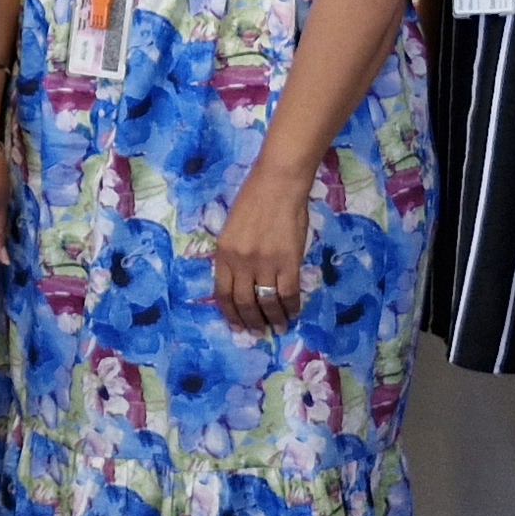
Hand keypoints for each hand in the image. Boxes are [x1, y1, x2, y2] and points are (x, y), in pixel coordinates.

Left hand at [209, 168, 310, 338]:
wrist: (279, 183)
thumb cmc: (254, 200)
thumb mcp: (231, 228)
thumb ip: (233, 255)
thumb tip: (241, 282)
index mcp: (223, 253)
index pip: (222, 293)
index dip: (230, 314)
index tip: (237, 325)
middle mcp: (241, 262)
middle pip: (243, 302)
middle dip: (250, 322)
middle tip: (258, 332)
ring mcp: (264, 263)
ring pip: (266, 302)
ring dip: (273, 319)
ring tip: (278, 328)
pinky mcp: (288, 262)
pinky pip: (288, 293)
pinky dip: (291, 307)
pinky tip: (293, 313)